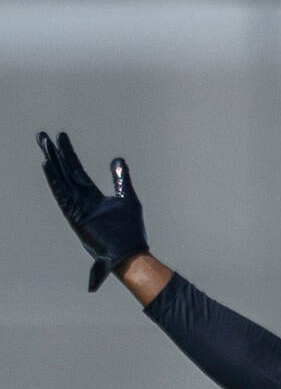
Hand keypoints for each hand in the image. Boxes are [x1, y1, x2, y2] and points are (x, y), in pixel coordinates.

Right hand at [38, 131, 147, 291]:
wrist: (130, 252)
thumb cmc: (130, 229)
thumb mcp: (127, 198)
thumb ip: (120, 179)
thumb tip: (117, 159)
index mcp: (92, 196)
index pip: (76, 171)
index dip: (68, 154)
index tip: (61, 137)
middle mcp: (81, 200)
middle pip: (64, 172)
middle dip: (55, 154)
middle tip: (43, 135)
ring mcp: (77, 208)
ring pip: (61, 180)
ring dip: (52, 162)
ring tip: (44, 144)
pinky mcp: (76, 216)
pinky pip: (62, 195)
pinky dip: (55, 180)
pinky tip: (47, 165)